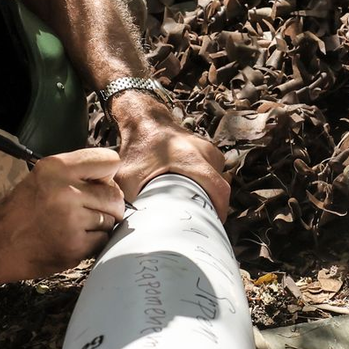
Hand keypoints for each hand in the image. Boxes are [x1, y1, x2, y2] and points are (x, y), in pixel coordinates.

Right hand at [0, 148, 126, 278]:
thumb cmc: (24, 208)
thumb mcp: (45, 176)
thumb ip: (79, 172)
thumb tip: (116, 180)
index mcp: (56, 167)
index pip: (110, 161)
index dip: (107, 175)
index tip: (97, 184)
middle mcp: (64, 191)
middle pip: (115, 195)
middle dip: (109, 204)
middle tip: (89, 210)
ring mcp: (70, 221)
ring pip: (111, 219)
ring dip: (100, 224)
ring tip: (74, 225)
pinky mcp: (74, 246)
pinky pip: (104, 240)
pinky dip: (93, 242)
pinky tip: (73, 239)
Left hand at [115, 119, 230, 219]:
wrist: (144, 121)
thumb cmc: (138, 147)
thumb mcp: (128, 177)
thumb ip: (128, 202)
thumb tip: (130, 228)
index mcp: (193, 160)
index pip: (220, 191)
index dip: (217, 213)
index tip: (209, 228)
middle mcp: (206, 153)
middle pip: (220, 189)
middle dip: (212, 208)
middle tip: (199, 225)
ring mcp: (209, 150)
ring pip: (218, 181)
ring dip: (209, 196)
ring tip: (195, 209)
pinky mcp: (208, 150)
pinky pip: (214, 173)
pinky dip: (207, 185)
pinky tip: (193, 192)